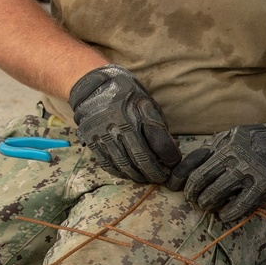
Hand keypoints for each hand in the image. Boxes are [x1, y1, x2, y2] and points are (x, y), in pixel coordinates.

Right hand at [69, 65, 180, 183]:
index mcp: (137, 113)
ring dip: (139, 176)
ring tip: (147, 178)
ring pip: (125, 165)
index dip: (171, 157)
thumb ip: (156, 124)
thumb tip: (169, 148)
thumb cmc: (125, 94)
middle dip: (155, 172)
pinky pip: (108, 164)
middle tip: (162, 177)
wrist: (92, 86)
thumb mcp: (145, 101)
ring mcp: (104, 135)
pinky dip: (120, 173)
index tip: (174, 162)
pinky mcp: (92, 141)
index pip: (160, 143)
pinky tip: (128, 174)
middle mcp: (120, 125)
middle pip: (142, 158)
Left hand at [168, 122, 265, 223]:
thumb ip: (211, 150)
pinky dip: (227, 213)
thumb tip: (186, 168)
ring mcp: (248, 171)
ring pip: (215, 194)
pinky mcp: (263, 185)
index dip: (179, 179)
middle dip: (193, 194)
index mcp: (222, 144)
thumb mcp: (231, 138)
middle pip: (200, 181)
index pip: (192, 164)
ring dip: (207, 204)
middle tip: (194, 200)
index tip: (173, 187)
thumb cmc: (255, 142)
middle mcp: (233, 156)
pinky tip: (223, 215)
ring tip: (207, 207)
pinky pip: (239, 205)